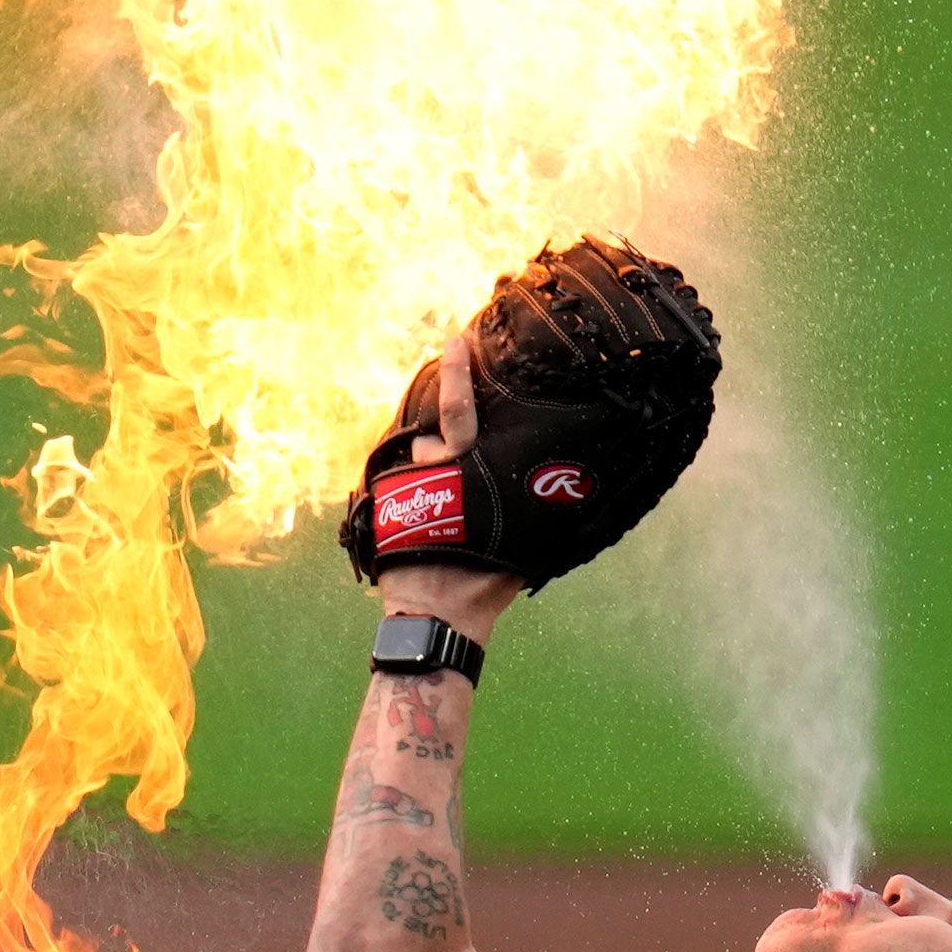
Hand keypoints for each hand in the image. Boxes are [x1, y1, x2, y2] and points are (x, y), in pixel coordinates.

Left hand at [382, 334, 519, 640]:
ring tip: (442, 489)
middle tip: (454, 398)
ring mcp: (405, 485)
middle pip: (432, 429)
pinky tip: (420, 506)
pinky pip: (399, 481)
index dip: (459, 371)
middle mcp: (431, 469)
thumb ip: (526, 501)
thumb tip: (566, 485)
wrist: (436, 612)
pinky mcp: (385, 504)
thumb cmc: (484, 580)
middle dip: (442, 420)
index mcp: (467, 469)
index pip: (461, 409)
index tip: (455, 339)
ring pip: (416, 455)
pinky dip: (411, 486)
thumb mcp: (519, 537)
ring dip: (428, 462)